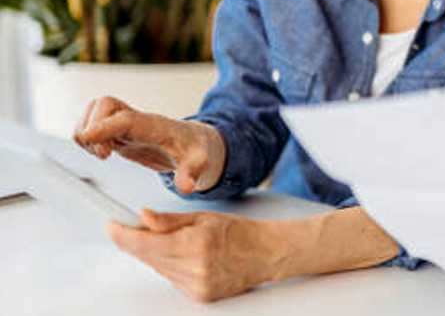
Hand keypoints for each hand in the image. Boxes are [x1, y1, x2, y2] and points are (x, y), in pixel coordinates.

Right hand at [73, 96, 225, 193]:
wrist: (194, 143)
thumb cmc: (195, 149)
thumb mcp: (199, 163)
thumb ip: (191, 173)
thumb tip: (186, 187)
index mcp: (154, 125)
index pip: (125, 119)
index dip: (104, 126)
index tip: (87, 137)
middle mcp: (136, 119)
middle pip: (102, 104)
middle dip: (93, 129)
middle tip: (105, 155)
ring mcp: (124, 123)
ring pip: (92, 111)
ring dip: (87, 133)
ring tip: (104, 153)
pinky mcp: (116, 130)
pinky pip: (90, 123)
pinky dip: (86, 137)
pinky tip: (101, 151)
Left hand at [108, 209, 282, 302]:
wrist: (266, 253)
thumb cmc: (239, 232)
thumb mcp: (204, 217)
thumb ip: (169, 221)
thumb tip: (142, 216)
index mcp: (196, 243)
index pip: (145, 243)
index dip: (122, 235)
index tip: (111, 225)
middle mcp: (195, 267)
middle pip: (148, 257)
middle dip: (139, 240)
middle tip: (137, 225)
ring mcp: (196, 285)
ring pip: (158, 268)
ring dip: (156, 254)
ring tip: (176, 240)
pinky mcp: (198, 296)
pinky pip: (171, 279)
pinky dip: (171, 266)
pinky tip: (187, 256)